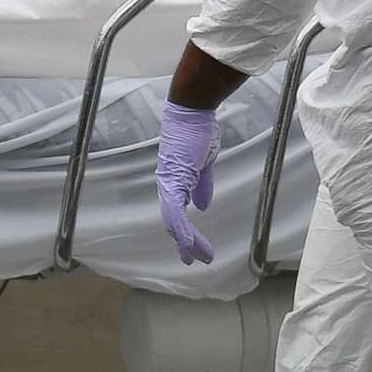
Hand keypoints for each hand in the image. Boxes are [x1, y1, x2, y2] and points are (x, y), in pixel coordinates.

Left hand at [155, 101, 219, 263]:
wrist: (193, 111)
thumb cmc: (198, 131)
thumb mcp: (203, 164)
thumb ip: (201, 186)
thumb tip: (201, 206)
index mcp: (175, 181)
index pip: (177, 213)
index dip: (184, 232)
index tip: (194, 247)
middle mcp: (167, 185)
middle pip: (172, 222)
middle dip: (185, 243)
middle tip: (195, 260)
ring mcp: (169, 184)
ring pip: (173, 222)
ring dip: (185, 242)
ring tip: (198, 258)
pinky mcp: (174, 181)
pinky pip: (176, 213)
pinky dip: (182, 230)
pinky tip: (189, 244)